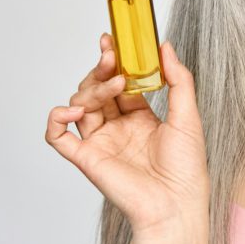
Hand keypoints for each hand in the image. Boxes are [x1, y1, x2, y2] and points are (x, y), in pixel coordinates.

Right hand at [45, 33, 209, 234]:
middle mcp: (118, 128)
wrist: (176, 202)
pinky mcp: (87, 158)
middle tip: (110, 56)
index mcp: (140, 117)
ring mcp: (100, 142)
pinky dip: (56, 119)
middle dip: (100, 70)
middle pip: (97, 90)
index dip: (114, 62)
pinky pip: (58, 136)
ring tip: (113, 86)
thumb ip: (178, 79)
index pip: (119, 82)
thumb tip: (165, 46)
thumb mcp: (188, 114)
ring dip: (90, 89)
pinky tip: (72, 110)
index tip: (112, 41)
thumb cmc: (186, 166)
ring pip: (79, 105)